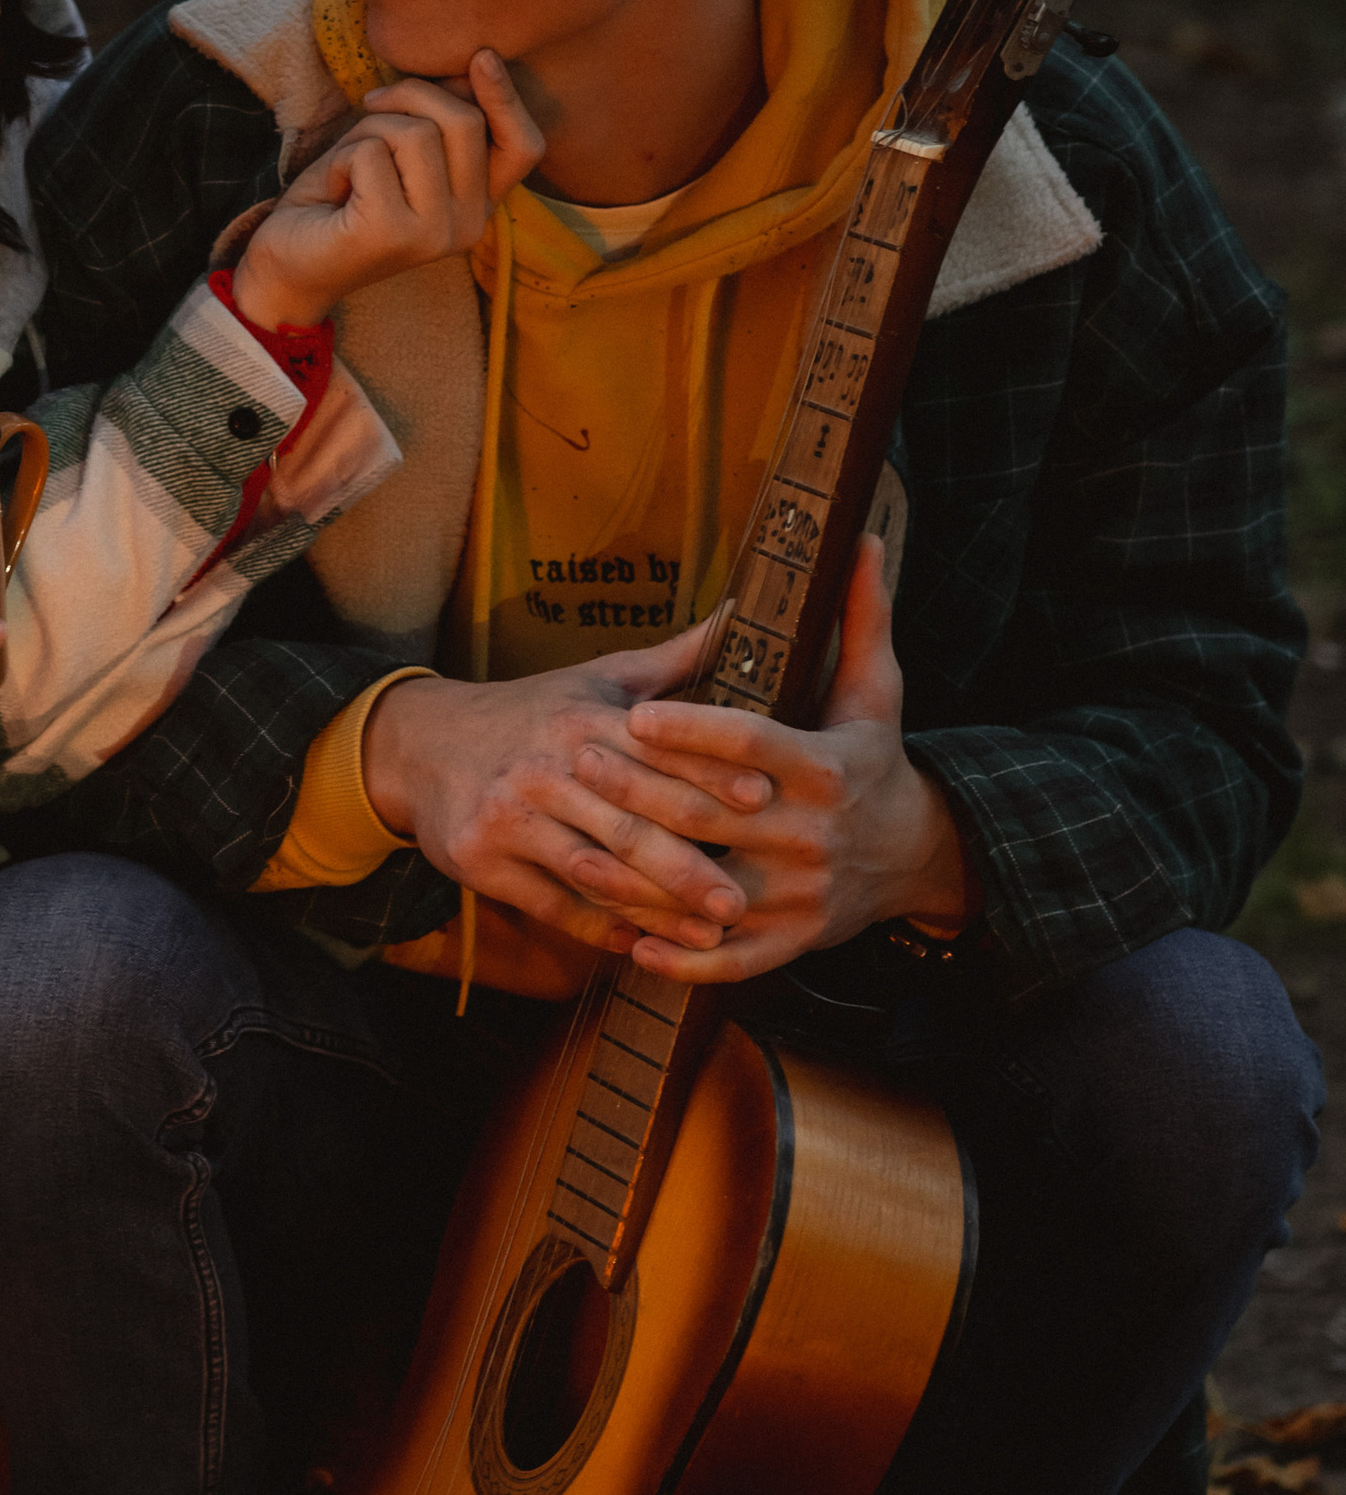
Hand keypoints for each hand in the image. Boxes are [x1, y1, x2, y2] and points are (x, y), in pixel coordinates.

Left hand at [230, 50, 542, 326]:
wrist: (288, 267)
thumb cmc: (340, 200)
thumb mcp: (393, 151)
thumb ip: (433, 120)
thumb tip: (473, 68)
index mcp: (478, 205)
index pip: (523, 148)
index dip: (507, 98)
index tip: (481, 57)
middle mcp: (469, 225)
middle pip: (464, 122)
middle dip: (410, 95)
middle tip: (369, 106)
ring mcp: (435, 234)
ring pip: (415, 133)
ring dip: (367, 132)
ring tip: (347, 167)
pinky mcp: (394, 234)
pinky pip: (371, 154)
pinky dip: (341, 158)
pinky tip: (334, 191)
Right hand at [361, 618, 769, 958]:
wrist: (422, 745)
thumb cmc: (533, 713)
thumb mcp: (597, 675)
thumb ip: (675, 658)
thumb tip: (742, 612)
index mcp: (582, 720)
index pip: (656, 749)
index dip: (710, 773)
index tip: (764, 799)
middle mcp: (545, 769)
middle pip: (627, 822)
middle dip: (688, 865)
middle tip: (742, 900)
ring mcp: (510, 818)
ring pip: (592, 871)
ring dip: (652, 909)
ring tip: (705, 937)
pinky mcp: (482, 861)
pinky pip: (549, 903)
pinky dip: (595, 926)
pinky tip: (637, 944)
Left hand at [597, 536, 974, 981]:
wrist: (916, 855)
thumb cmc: (876, 759)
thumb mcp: (877, 688)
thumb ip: (862, 615)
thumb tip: (863, 537)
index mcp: (825, 768)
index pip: (751, 746)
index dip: (694, 732)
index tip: (637, 716)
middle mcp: (812, 834)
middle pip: (714, 817)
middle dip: (641, 791)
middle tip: (577, 762)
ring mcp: (802, 895)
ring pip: (710, 891)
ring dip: (640, 882)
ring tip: (576, 853)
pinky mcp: (794, 943)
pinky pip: (729, 957)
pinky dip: (679, 957)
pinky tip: (626, 942)